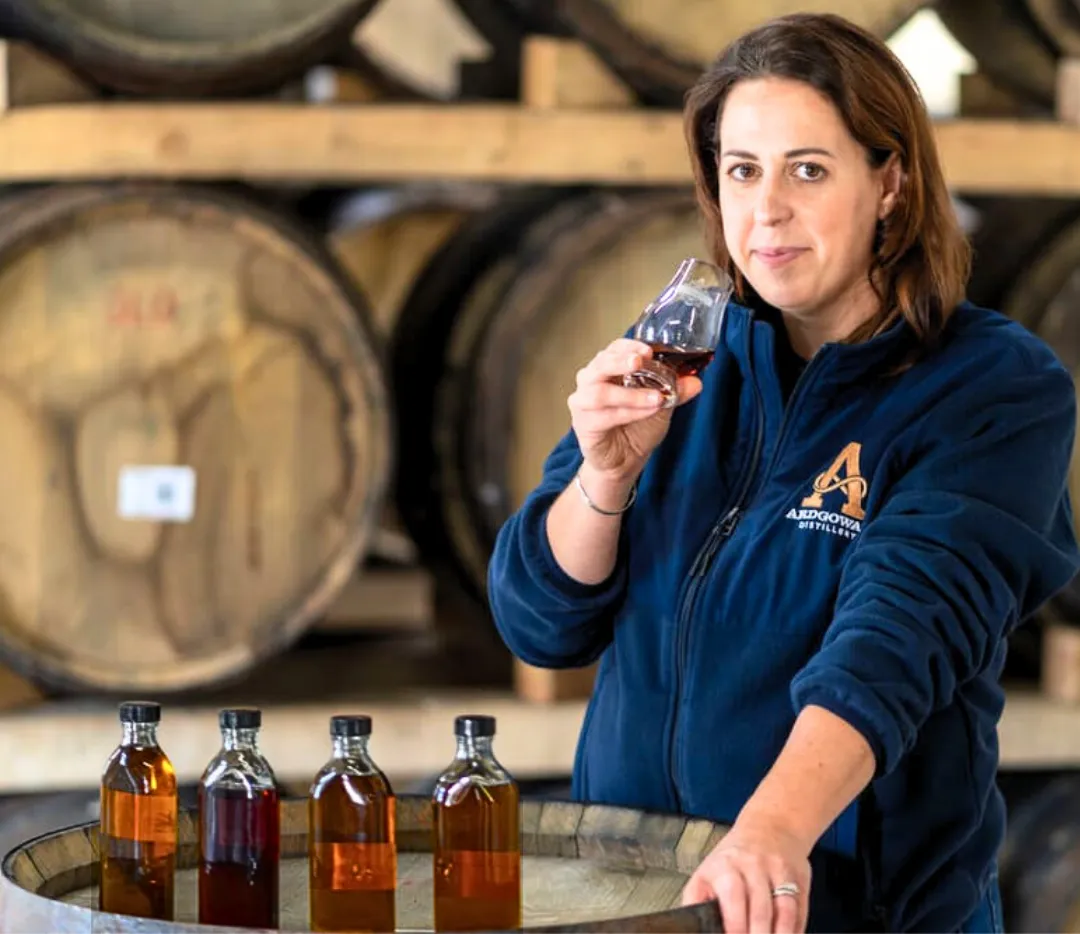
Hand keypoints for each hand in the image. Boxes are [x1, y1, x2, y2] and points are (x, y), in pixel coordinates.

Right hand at [567, 338, 702, 478]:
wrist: (625, 461)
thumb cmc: (636, 428)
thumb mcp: (661, 406)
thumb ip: (675, 392)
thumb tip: (696, 382)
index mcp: (608, 370)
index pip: (613, 349)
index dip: (629, 346)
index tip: (648, 351)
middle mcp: (591, 381)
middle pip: (599, 364)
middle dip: (619, 361)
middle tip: (639, 362)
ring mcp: (582, 402)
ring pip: (599, 392)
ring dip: (630, 394)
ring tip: (655, 398)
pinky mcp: (583, 424)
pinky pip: (604, 416)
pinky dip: (628, 413)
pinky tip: (646, 412)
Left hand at [681, 819, 811, 933]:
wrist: (770, 827)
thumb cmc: (734, 858)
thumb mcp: (707, 872)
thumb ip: (696, 900)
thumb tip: (689, 925)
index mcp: (726, 866)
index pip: (732, 896)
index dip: (734, 925)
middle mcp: (754, 865)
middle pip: (760, 909)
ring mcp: (779, 871)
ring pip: (784, 910)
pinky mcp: (799, 878)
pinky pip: (800, 910)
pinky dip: (795, 929)